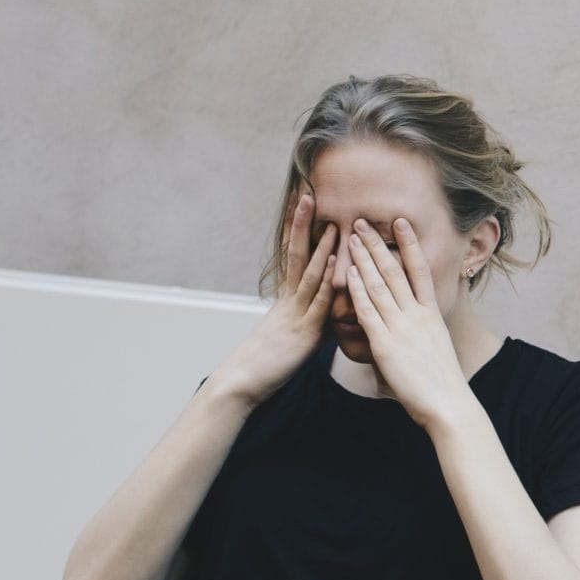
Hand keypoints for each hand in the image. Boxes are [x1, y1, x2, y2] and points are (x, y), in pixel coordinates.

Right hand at [210, 191, 334, 407]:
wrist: (243, 382)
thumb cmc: (266, 362)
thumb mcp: (288, 335)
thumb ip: (307, 320)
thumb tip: (322, 314)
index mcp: (285, 299)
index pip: (292, 257)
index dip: (296, 232)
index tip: (302, 207)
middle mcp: (288, 301)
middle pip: (297, 255)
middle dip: (303, 226)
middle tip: (309, 196)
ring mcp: (295, 314)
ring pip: (310, 275)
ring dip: (322, 248)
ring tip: (332, 222)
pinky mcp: (304, 332)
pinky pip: (318, 302)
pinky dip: (328, 281)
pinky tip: (337, 262)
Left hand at [339, 218, 480, 430]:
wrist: (448, 404)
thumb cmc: (443, 383)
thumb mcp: (436, 347)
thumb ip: (422, 331)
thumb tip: (415, 325)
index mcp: (432, 314)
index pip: (420, 270)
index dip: (409, 244)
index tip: (400, 223)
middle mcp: (418, 315)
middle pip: (395, 271)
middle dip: (378, 244)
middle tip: (363, 222)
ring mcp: (402, 328)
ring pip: (380, 285)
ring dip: (364, 259)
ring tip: (351, 238)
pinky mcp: (385, 345)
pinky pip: (368, 312)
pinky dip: (357, 290)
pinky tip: (348, 274)